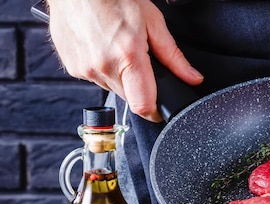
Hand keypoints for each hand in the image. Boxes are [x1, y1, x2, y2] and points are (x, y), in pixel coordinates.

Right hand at [47, 0, 203, 121]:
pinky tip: (103, 48)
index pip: (144, 106)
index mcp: (127, 57)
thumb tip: (192, 78)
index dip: (156, 111)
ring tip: (118, 49)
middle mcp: (103, 67)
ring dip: (121, 77)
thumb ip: (174, 57)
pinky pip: (96, 79)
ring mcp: (85, 69)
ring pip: (113, 89)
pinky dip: (103, 69)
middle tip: (139, 61)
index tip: (160, 108)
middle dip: (140, 88)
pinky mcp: (73, 68)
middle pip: (130, 99)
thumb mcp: (153, 22)